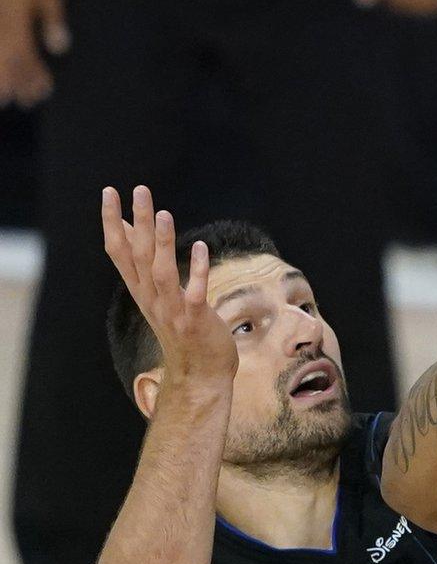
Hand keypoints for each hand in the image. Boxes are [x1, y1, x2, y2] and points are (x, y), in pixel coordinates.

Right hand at [0, 0, 67, 106]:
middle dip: (13, 86)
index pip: (25, 60)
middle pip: (3, 65)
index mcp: (14, 23)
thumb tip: (59, 48)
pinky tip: (2, 64)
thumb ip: (52, 19)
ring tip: (4, 98)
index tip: (43, 92)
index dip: (34, 79)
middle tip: (21, 102)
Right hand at [99, 186, 236, 384]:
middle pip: (139, 256)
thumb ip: (143, 263)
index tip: (109, 192)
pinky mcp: (195, 321)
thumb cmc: (181, 327)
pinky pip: (194, 294)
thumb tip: (128, 226)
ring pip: (162, 273)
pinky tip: (200, 248)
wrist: (199, 373)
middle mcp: (151, 298)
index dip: (112, 222)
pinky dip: (197, 271)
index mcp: (140, 290)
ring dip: (162, 244)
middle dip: (137, 222)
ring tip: (163, 213)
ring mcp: (172, 311)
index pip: (119, 251)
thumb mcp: (157, 293)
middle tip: (137, 190)